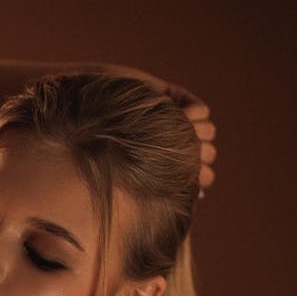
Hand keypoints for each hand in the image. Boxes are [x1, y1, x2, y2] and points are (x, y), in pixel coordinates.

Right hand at [100, 64, 216, 192]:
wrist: (88, 115)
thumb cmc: (103, 153)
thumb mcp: (132, 177)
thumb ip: (163, 186)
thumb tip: (202, 197)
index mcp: (163, 167)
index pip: (201, 176)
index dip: (201, 176)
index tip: (191, 176)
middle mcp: (171, 145)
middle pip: (207, 153)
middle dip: (199, 155)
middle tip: (182, 152)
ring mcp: (173, 121)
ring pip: (208, 132)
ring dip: (199, 134)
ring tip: (181, 131)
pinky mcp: (173, 98)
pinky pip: (203, 111)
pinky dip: (198, 114)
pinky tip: (184, 114)